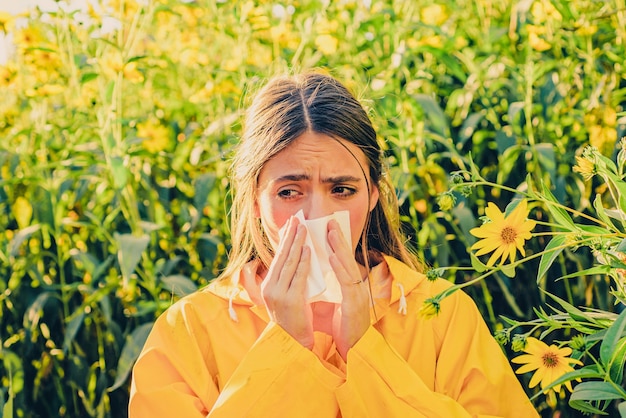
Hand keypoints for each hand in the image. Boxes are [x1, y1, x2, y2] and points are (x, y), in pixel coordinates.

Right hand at [261, 216, 313, 348]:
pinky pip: (298, 276)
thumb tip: (296, 257)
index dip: (284, 239)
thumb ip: (288, 280)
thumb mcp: (285, 297)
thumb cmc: (293, 319)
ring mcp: (278, 294)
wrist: (292, 343)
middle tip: (297, 219)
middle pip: (281, 256)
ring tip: (304, 229)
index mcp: (267, 286)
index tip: (290, 224)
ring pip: (289, 263)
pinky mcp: (290, 300)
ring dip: (297, 244)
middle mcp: (270, 288)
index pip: (277, 257)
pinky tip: (309, 250)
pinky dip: (303, 262)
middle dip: (290, 236)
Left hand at [327, 219, 370, 359]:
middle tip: (329, 222)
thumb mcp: (335, 304)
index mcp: (351, 287)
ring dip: (339, 248)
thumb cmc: (343, 329)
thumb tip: (315, 272)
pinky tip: (331, 256)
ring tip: (330, 232)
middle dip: (338, 239)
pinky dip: (339, 268)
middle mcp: (357, 288)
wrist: (354, 351)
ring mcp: (358, 295)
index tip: (327, 228)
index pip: (343, 261)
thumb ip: (328, 289)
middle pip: (347, 259)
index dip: (336, 244)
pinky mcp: (355, 305)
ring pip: (348, 266)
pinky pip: (346, 282)